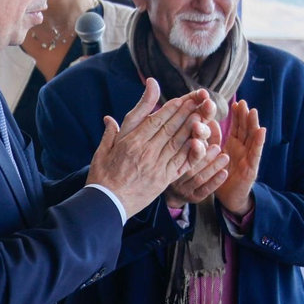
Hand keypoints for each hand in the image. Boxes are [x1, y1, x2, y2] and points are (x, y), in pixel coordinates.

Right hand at [88, 79, 218, 217]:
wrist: (108, 204)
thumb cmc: (103, 178)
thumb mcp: (102, 152)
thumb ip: (110, 133)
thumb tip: (109, 118)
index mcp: (131, 142)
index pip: (155, 120)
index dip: (170, 109)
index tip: (181, 99)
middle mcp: (146, 151)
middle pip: (170, 128)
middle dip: (185, 113)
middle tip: (198, 101)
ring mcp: (157, 166)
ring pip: (178, 143)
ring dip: (191, 128)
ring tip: (202, 116)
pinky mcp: (164, 179)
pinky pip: (181, 162)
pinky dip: (191, 151)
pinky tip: (200, 142)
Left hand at [214, 100, 265, 215]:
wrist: (228, 198)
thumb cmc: (222, 176)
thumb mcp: (214, 156)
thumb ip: (212, 140)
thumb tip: (207, 123)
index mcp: (234, 145)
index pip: (237, 127)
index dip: (237, 115)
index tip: (235, 103)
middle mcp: (244, 149)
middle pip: (246, 129)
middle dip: (245, 116)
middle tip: (243, 103)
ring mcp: (249, 158)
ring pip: (252, 138)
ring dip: (253, 124)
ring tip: (253, 111)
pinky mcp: (252, 168)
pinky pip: (256, 153)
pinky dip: (259, 141)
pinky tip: (261, 131)